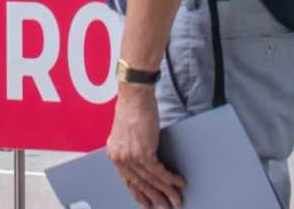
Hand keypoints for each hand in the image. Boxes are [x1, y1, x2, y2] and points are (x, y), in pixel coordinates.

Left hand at [107, 86, 183, 207]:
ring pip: (152, 180)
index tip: (147, 204)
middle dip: (156, 197)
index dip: (139, 194)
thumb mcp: (125, 133)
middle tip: (166, 207)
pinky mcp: (144, 152)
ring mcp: (131, 157)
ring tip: (177, 200)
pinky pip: (160, 172)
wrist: (135, 96)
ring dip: (167, 192)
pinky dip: (171, 179)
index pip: (128, 181)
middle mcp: (120, 159)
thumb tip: (142, 160)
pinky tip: (179, 183)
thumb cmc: (132, 109)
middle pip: (141, 184)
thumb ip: (130, 148)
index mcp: (114, 155)